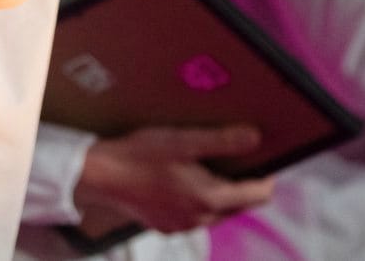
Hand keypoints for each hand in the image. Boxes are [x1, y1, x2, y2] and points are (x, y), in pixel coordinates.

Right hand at [75, 125, 274, 233]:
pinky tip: (178, 181)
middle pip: (239, 205)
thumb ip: (222, 141)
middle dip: (241, 184)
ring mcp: (182, 226)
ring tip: (201, 168)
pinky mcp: (166, 227)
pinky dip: (196, 201)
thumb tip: (255, 137)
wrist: (99, 176)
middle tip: (229, 159)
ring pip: (217, 212)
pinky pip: (194, 216)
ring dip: (218, 194)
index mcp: (210, 198)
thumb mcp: (183, 140)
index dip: (265, 177)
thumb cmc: (139, 155)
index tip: (262, 159)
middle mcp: (200, 219)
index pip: (258, 196)